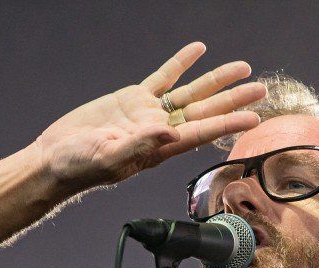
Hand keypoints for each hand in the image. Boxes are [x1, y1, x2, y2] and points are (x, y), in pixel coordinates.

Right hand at [35, 42, 265, 196]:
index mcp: (160, 148)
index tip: (254, 117)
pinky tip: (197, 50)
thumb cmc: (81, 166)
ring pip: (190, 93)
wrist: (57, 157)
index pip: (202, 133)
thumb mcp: (109, 158)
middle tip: (262, 88)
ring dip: (216, 81)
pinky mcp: (133, 99)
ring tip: (242, 68)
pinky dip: (180, 64)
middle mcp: (161, 130)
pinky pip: (163, 78)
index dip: (228, 124)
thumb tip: (170, 134)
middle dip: (234, 100)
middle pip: (206, 111)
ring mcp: (148, 113)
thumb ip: (141, 146)